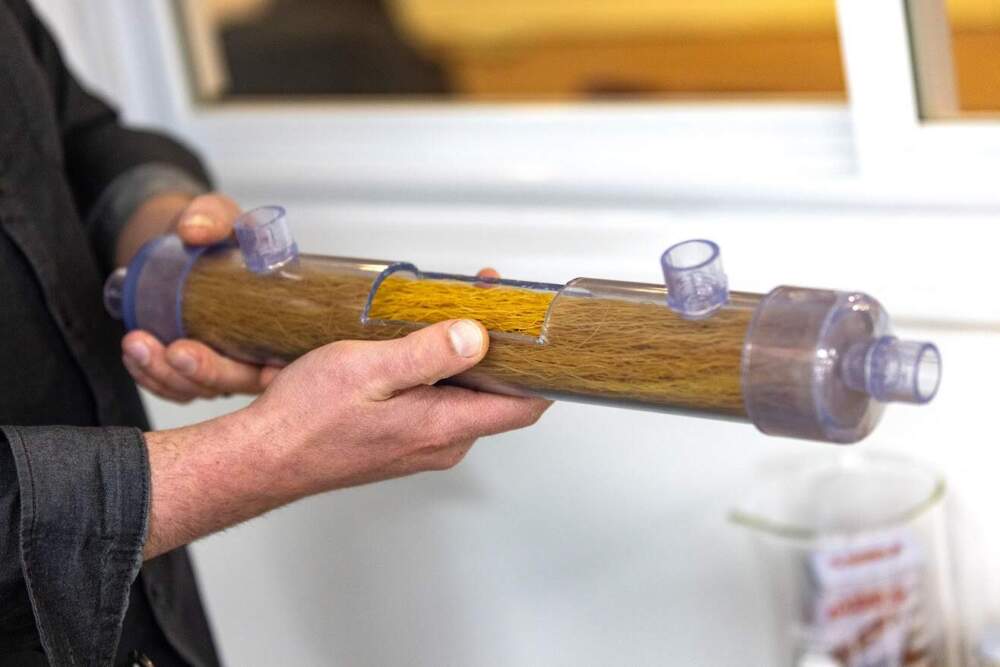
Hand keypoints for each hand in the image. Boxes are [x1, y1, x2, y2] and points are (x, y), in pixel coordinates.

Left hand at [121, 193, 278, 401]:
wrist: (189, 241)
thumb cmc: (221, 235)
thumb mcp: (223, 216)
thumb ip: (213, 216)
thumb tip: (195, 230)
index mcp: (281, 322)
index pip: (289, 360)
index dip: (275, 373)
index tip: (263, 372)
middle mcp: (256, 352)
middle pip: (239, 382)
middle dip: (206, 373)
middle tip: (177, 352)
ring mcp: (223, 364)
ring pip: (200, 389)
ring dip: (166, 375)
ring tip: (137, 344)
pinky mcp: (191, 369)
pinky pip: (174, 386)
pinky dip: (151, 377)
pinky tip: (134, 357)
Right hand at [246, 318, 549, 494]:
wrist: (265, 456)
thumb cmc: (307, 419)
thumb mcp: (368, 370)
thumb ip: (428, 354)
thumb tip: (478, 338)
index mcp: (444, 426)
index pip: (525, 405)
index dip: (542, 368)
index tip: (540, 330)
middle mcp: (442, 442)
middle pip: (498, 394)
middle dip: (500, 346)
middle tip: (486, 298)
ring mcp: (424, 444)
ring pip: (467, 396)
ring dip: (466, 355)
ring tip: (451, 311)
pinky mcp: (405, 440)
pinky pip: (440, 402)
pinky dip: (441, 371)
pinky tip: (419, 343)